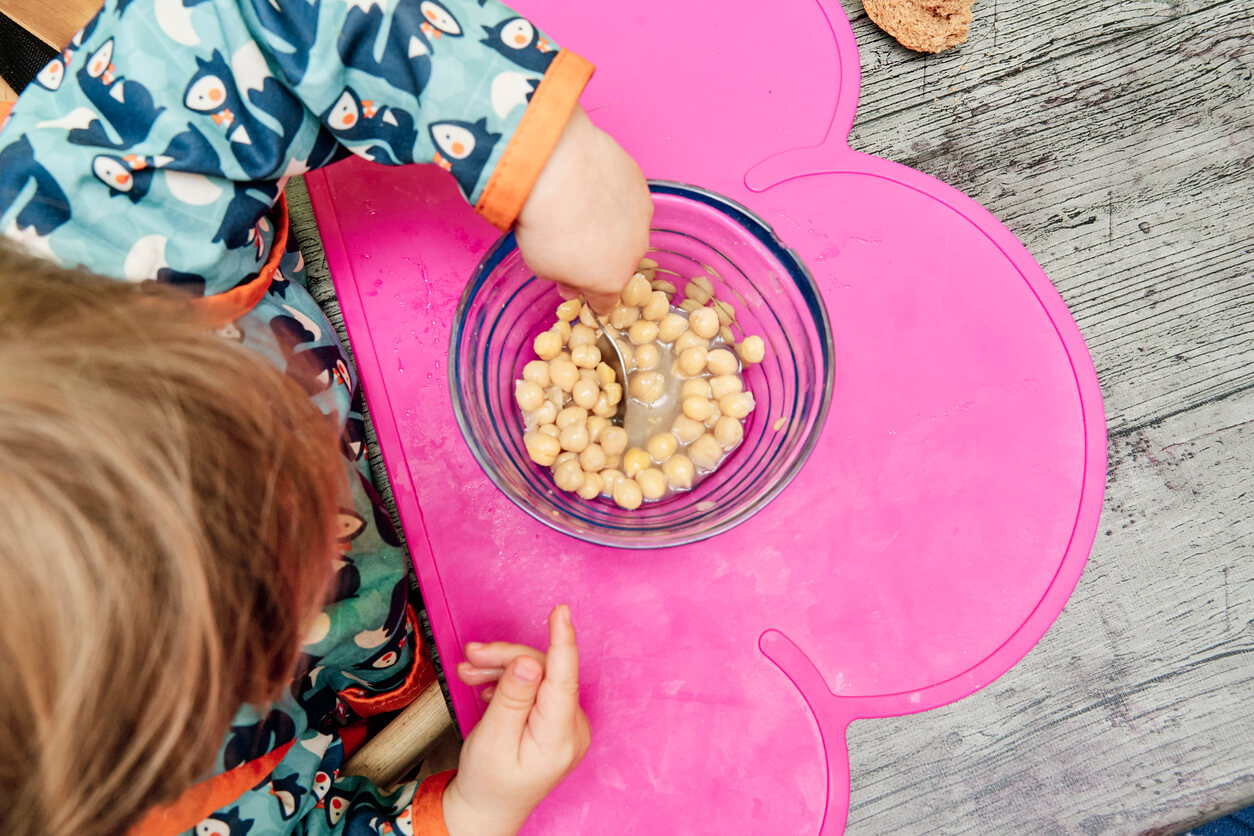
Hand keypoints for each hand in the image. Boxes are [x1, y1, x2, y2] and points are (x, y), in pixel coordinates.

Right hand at [442, 605, 590, 835]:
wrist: (488, 808)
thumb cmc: (487, 782)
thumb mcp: (491, 739)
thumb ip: (512, 698)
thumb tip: (529, 662)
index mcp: (558, 739)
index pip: (564, 679)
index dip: (562, 641)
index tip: (560, 611)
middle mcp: (572, 730)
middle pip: (544, 671)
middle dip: (506, 659)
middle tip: (471, 658)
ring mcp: (567, 725)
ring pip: (538, 675)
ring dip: (502, 667)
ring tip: (469, 672)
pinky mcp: (557, 720)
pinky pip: (537, 686)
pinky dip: (509, 680)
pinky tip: (486, 685)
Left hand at [514, 107, 651, 314]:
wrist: (553, 168)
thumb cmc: (542, 224)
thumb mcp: (541, 266)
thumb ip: (562, 279)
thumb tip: (570, 285)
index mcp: (610, 280)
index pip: (605, 302)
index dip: (591, 295)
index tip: (578, 284)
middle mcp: (635, 252)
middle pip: (620, 262)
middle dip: (602, 256)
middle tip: (574, 238)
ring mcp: (642, 215)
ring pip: (628, 228)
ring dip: (611, 223)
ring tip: (581, 206)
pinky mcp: (640, 182)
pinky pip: (628, 196)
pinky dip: (613, 193)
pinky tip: (590, 183)